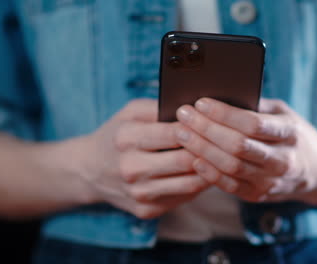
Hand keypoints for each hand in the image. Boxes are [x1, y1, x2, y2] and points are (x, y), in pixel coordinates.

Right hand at [77, 99, 209, 218]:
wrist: (90, 170)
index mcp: (126, 139)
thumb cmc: (117, 134)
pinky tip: (206, 172)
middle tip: (226, 141)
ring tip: (222, 157)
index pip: (175, 133)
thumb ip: (159, 106)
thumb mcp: (130, 112)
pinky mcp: (146, 210)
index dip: (200, 127)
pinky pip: (184, 197)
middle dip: (210, 150)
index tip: (215, 122)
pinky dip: (198, 184)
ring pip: (190, 183)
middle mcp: (131, 168)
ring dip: (211, 170)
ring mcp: (139, 193)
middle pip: (186, 161)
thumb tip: (195, 108)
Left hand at [174, 98, 316, 203]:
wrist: (316, 171)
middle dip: (205, 129)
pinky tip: (193, 158)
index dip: (223, 113)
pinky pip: (229, 185)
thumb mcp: (284, 113)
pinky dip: (209, 173)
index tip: (201, 102)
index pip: (252, 123)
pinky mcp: (259, 194)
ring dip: (202, 149)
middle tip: (183, 115)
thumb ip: (257, 105)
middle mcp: (282, 159)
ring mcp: (271, 180)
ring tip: (182, 134)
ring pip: (230, 166)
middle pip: (237, 145)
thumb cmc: (293, 135)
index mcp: (290, 133)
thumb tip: (221, 93)